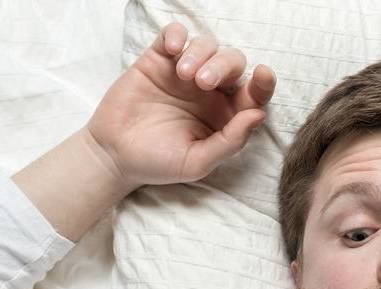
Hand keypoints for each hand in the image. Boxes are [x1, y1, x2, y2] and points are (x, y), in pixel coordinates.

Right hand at [84, 22, 275, 190]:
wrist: (116, 155)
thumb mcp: (198, 162)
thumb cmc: (160, 162)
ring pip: (207, 45)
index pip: (254, 94)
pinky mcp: (158, 60)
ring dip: (200, 53)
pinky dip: (177, 34)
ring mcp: (184, 73)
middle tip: (202, 82)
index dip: (264, 83)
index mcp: (226, 115)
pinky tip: (173, 48)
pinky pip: (174, 34)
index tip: (263, 74)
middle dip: (224, 65)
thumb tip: (258, 115)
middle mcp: (210, 91)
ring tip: (183, 74)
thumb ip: (230, 141)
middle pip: (233, 62)